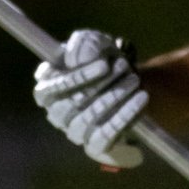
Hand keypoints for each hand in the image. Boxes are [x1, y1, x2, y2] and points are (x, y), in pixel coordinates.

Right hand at [33, 28, 147, 167]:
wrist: (129, 82)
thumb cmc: (104, 58)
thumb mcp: (95, 43)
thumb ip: (84, 44)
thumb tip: (80, 58)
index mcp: (47, 88)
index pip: (49, 89)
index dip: (76, 78)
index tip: (104, 64)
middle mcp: (56, 113)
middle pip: (70, 104)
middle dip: (101, 84)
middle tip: (124, 67)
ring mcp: (74, 131)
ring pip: (87, 120)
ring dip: (114, 98)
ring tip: (134, 80)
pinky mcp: (94, 146)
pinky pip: (104, 137)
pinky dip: (123, 118)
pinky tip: (141, 99)